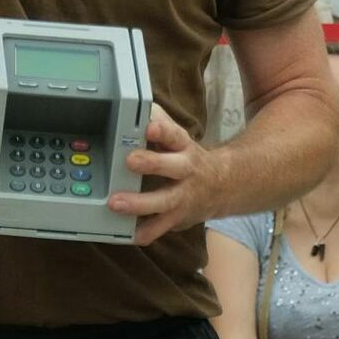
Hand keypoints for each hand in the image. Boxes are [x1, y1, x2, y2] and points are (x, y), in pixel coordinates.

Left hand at [108, 104, 226, 245]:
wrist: (223, 186)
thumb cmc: (187, 157)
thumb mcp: (177, 137)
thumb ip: (158, 121)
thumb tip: (140, 104)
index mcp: (183, 147)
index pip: (174, 135)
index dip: (163, 130)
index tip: (151, 126)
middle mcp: (186, 171)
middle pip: (171, 167)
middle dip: (150, 163)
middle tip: (129, 160)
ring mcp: (184, 197)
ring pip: (165, 201)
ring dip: (140, 203)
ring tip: (116, 203)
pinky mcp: (179, 218)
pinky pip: (161, 228)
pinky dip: (146, 232)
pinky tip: (128, 234)